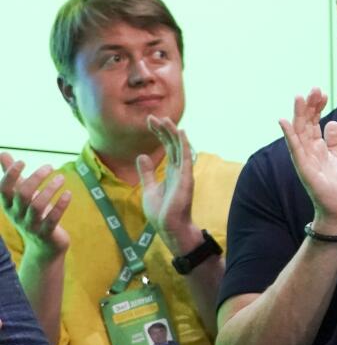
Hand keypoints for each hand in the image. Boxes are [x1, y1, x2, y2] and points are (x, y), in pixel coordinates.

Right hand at [0, 153, 70, 259]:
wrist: (43, 248)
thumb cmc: (32, 216)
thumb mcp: (21, 197)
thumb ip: (14, 176)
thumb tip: (3, 153)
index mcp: (9, 206)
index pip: (4, 189)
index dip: (11, 175)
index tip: (23, 161)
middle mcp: (17, 216)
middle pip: (23, 194)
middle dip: (36, 178)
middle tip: (50, 166)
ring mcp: (31, 226)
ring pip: (37, 206)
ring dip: (50, 189)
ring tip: (62, 178)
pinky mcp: (46, 233)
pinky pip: (52, 219)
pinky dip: (61, 205)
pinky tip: (69, 194)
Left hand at [137, 116, 200, 255]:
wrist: (168, 227)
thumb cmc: (161, 212)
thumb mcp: (148, 188)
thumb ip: (146, 172)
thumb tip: (142, 155)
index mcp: (171, 172)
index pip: (166, 148)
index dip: (159, 134)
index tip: (149, 122)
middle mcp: (179, 170)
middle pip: (172, 144)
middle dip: (163, 130)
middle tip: (153, 117)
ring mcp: (183, 173)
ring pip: (179, 147)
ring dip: (172, 132)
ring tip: (164, 119)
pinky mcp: (186, 178)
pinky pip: (185, 157)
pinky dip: (183, 144)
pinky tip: (180, 132)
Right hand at [280, 88, 336, 233]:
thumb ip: (334, 141)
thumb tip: (331, 122)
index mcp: (318, 148)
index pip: (314, 123)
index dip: (317, 107)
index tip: (322, 93)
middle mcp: (309, 152)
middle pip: (306, 124)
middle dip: (310, 106)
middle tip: (315, 88)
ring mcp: (305, 160)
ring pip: (300, 133)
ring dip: (299, 114)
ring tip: (299, 97)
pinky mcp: (305, 170)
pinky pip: (296, 150)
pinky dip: (290, 135)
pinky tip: (284, 121)